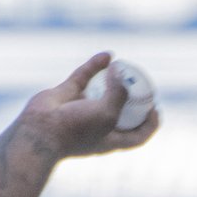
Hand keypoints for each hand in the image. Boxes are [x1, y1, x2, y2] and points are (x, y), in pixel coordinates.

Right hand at [16, 52, 160, 160]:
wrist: (40, 131)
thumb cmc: (77, 129)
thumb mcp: (108, 114)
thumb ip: (119, 93)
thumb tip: (120, 70)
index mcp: (111, 140)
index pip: (136, 136)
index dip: (149, 125)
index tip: (156, 110)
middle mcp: (98, 126)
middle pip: (122, 113)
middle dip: (133, 99)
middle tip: (143, 84)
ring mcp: (81, 110)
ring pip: (102, 92)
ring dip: (114, 80)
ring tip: (126, 68)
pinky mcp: (67, 94)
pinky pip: (85, 77)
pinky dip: (95, 66)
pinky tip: (107, 55)